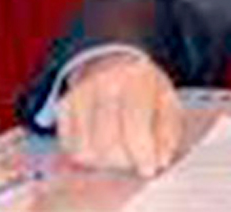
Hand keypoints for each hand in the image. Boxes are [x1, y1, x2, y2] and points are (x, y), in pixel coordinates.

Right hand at [56, 52, 181, 177]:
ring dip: (104, 162)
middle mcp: (104, 84)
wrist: (112, 61)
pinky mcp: (62, 107)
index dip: (142, 153)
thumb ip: (168, 131)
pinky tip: (100, 146)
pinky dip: (86, 155)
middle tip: (134, 161)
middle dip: (124, 161)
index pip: (135, 125)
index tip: (149, 169)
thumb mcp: (166, 100)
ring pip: (85, 150)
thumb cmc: (144, 86)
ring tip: (119, 152)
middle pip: (107, 143)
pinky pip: (69, 147)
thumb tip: (161, 160)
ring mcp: (79, 95)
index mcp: (136, 79)